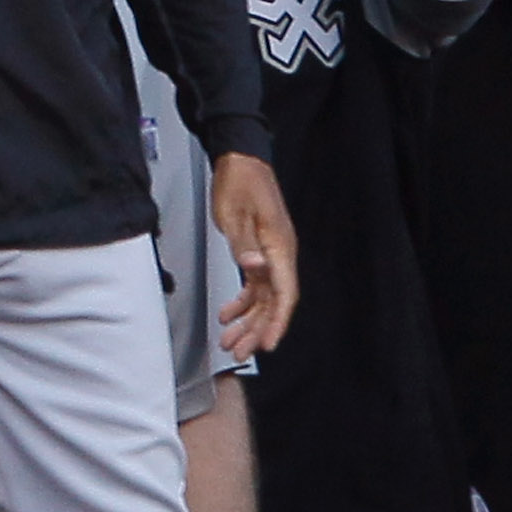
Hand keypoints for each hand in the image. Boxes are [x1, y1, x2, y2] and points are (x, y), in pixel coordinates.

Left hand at [211, 151, 298, 358]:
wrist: (240, 159)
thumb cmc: (240, 182)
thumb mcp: (235, 213)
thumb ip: (244, 244)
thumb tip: (256, 269)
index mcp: (279, 247)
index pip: (284, 294)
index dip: (277, 322)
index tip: (267, 344)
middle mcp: (279, 255)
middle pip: (273, 302)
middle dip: (256, 329)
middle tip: (239, 352)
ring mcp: (270, 254)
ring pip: (263, 297)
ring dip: (247, 320)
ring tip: (229, 341)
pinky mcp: (258, 251)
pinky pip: (254, 284)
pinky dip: (241, 301)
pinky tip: (227, 314)